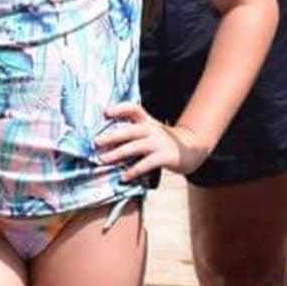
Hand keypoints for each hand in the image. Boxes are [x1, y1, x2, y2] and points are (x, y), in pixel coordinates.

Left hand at [95, 101, 209, 179]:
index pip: (134, 109)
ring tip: (102, 160)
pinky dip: (133, 170)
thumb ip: (132, 133)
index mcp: (147, 122)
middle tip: (95, 143)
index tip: (105, 112)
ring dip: (117, 154)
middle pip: (131, 130)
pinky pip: (146, 164)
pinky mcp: (165, 156)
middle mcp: (153, 129)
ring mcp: (159, 142)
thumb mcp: (150, 131)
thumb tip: (102, 141)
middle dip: (112, 136)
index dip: (120, 109)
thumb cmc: (162, 142)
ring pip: (136, 147)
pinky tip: (123, 177)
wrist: (191, 148)